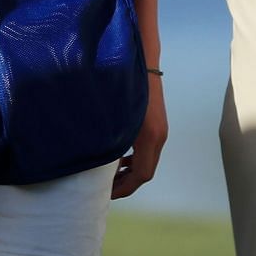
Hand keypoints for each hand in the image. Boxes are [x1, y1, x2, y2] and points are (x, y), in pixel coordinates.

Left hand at [112, 72, 167, 198]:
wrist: (142, 61)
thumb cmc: (124, 87)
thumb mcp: (114, 118)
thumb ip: (109, 142)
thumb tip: (95, 165)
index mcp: (150, 137)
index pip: (142, 175)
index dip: (124, 188)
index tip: (107, 194)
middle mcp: (159, 136)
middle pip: (147, 171)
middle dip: (126, 183)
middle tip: (105, 189)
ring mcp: (160, 130)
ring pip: (148, 160)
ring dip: (130, 171)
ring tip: (109, 175)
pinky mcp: (157, 124)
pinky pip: (148, 149)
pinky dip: (134, 159)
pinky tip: (118, 155)